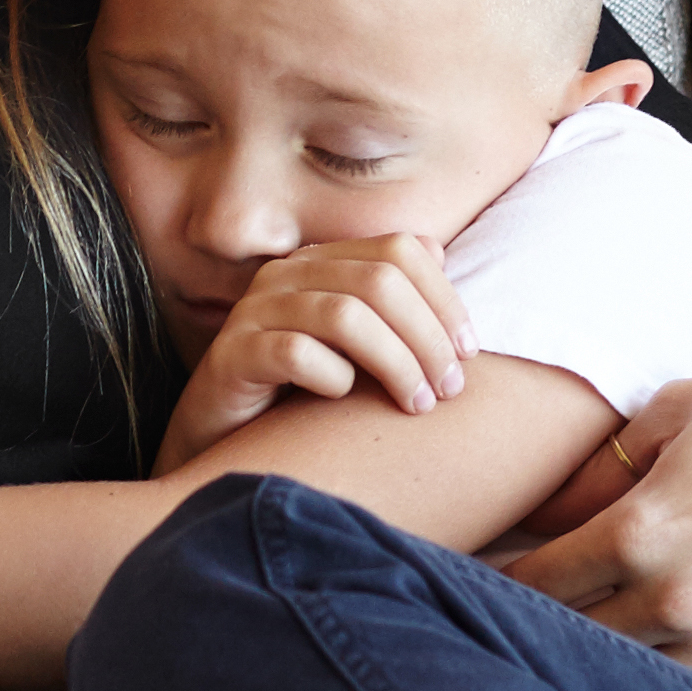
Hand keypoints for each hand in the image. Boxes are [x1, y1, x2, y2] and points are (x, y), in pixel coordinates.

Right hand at [157, 236, 476, 470]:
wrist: (222, 440)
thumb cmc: (300, 393)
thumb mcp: (355, 345)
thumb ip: (392, 301)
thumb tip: (438, 253)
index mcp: (321, 261)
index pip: (400, 249)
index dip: (444, 297)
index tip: (469, 352)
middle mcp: (286, 275)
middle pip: (379, 281)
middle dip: (427, 337)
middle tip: (449, 389)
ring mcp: (254, 311)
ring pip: (344, 316)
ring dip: (395, 363)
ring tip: (417, 404)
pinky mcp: (231, 355)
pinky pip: (296, 354)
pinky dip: (333, 378)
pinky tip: (343, 399)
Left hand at [493, 346, 691, 690]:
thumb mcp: (675, 413)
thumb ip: (597, 469)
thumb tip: (536, 508)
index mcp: (644, 532)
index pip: (532, 584)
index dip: (490, 584)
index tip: (464, 584)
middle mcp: (681, 600)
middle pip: (568, 640)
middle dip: (529, 629)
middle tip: (495, 621)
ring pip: (627, 676)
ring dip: (592, 661)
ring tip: (558, 648)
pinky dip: (661, 685)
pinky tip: (638, 665)